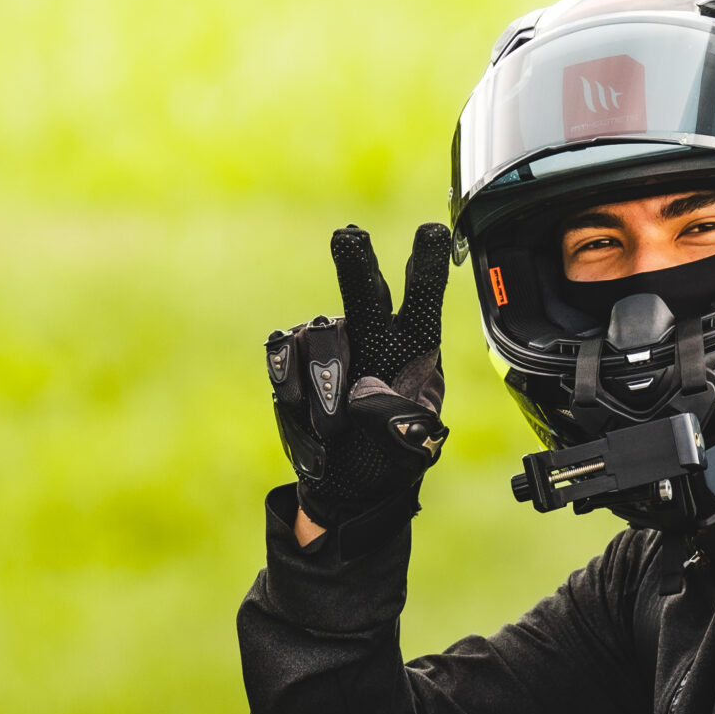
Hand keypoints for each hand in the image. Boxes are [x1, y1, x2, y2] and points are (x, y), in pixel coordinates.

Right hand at [267, 223, 450, 534]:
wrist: (347, 480)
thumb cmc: (388, 454)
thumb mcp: (413, 445)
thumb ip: (400, 420)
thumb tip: (366, 395)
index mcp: (412, 345)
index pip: (421, 299)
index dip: (425, 267)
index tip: (430, 233)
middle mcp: (370, 330)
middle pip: (365, 288)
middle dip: (357, 262)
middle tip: (349, 236)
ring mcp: (329, 337)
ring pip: (320, 337)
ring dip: (325, 390)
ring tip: (335, 428)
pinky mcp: (292, 353)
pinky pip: (284, 357)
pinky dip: (294, 394)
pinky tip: (306, 418)